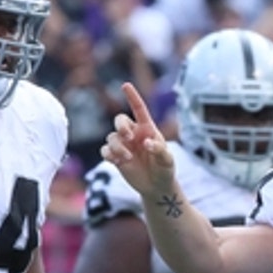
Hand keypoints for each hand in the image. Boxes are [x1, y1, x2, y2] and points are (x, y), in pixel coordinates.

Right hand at [101, 81, 177, 199]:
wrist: (157, 187)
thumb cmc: (165, 169)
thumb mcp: (167, 160)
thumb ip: (159, 149)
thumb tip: (146, 143)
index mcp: (147, 129)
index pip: (139, 109)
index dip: (132, 97)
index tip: (126, 85)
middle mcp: (133, 134)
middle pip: (120, 120)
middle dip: (120, 126)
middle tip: (127, 136)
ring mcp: (124, 145)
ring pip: (111, 137)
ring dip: (117, 146)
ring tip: (127, 158)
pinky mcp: (116, 157)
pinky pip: (105, 150)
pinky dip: (108, 154)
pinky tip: (116, 161)